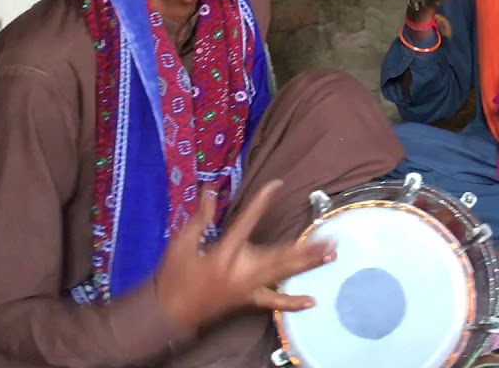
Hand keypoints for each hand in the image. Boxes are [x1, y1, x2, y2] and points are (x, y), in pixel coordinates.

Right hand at [153, 180, 335, 331]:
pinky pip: (273, 302)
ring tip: (330, 255)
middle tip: (330, 237)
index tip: (277, 184)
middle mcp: (241, 270)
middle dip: (306, 246)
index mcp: (224, 252)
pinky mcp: (248, 300)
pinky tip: (312, 301)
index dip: (262, 201)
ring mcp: (248, 287)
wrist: (167, 314)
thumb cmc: (174, 277)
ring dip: (308, 264)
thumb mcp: (181, 243)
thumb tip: (210, 189)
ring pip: (283, 273)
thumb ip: (200, 217)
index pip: (247, 221)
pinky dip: (292, 302)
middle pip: (279, 254)